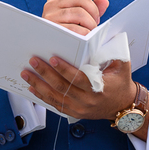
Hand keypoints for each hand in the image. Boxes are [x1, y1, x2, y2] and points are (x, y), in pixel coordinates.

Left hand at [22, 55, 137, 128]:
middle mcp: (86, 101)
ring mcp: (78, 109)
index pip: (78, 79)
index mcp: (98, 88)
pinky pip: (54, 104)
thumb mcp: (122, 65)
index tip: (53, 58)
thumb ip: (111, 52)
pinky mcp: (73, 112)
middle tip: (33, 61)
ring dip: (38, 84)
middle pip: (62, 87)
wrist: (122, 106)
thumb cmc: (121, 82)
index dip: (64, 69)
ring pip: (55, 97)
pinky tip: (31, 87)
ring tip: (26, 73)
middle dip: (46, 73)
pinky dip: (41, 96)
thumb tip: (99, 36)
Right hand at [42, 0, 108, 35]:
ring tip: (90, 29)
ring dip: (90, 23)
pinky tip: (84, 35)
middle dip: (93, 9)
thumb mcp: (76, 14)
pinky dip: (85, 33)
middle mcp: (52, 4)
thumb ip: (91, 7)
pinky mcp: (55, 30)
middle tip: (95, 20)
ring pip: (80, 13)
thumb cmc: (64, 28)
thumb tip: (104, 1)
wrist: (48, 45)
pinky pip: (77, 29)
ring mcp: (51, 16)